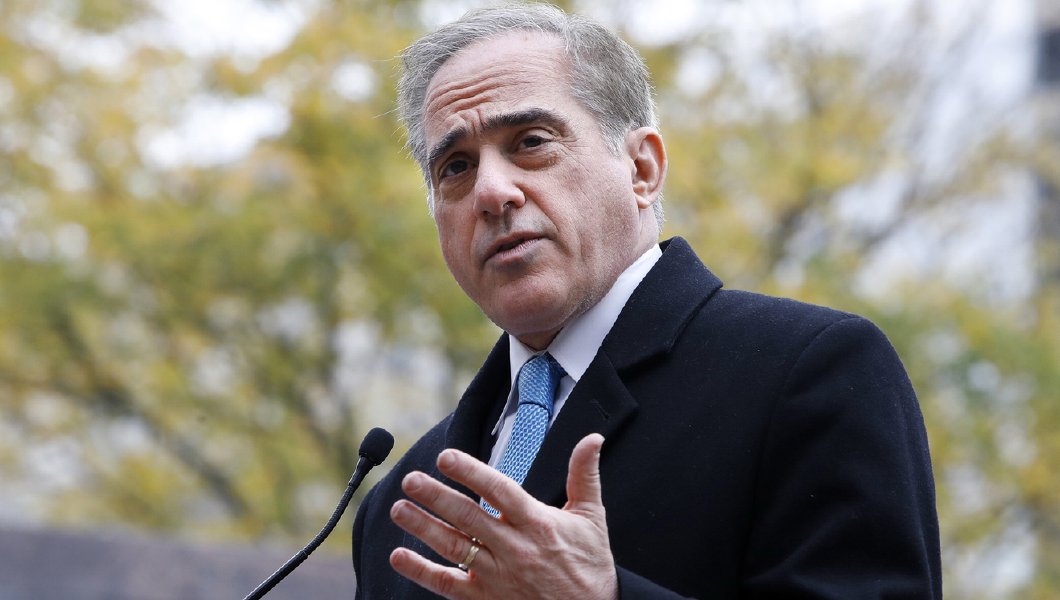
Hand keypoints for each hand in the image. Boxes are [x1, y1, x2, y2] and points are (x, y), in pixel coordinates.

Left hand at [389, 433, 617, 599]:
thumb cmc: (590, 565)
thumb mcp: (592, 516)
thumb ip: (585, 475)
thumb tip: (592, 439)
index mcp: (538, 524)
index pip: (499, 491)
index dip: (471, 472)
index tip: (446, 457)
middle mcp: (514, 549)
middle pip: (468, 517)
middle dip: (436, 497)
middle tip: (411, 479)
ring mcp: (497, 576)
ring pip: (453, 547)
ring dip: (422, 527)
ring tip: (399, 508)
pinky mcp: (486, 599)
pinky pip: (448, 584)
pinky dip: (421, 571)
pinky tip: (399, 556)